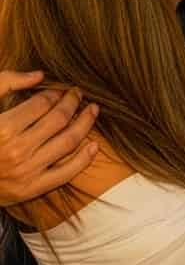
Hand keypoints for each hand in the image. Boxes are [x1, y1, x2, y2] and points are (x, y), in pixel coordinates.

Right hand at [0, 70, 98, 206]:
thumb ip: (5, 83)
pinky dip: (84, 159)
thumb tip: (39, 75)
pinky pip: (66, 173)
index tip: (59, 90)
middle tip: (78, 94)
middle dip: (73, 102)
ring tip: (92, 111)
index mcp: (2, 128)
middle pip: (59, 119)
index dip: (55, 93)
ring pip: (68, 142)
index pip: (42, 104)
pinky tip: (94, 146)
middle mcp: (17, 151)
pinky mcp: (30, 189)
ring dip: (85, 123)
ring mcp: (26, 172)